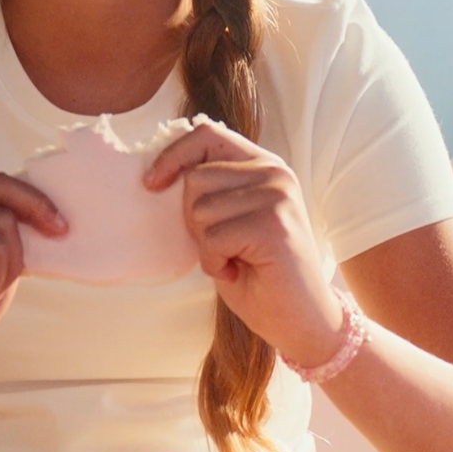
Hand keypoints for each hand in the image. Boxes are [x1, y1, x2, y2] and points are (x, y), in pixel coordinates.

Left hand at [144, 120, 341, 367]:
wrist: (300, 317)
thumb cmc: (257, 271)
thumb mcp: (228, 219)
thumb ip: (209, 190)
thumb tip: (158, 172)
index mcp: (262, 164)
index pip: (207, 134)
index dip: (173, 155)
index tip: (152, 183)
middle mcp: (275, 172)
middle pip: (195, 178)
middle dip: (193, 219)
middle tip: (222, 244)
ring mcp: (277, 196)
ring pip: (200, 210)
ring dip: (206, 245)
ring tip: (235, 257)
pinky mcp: (273, 225)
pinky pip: (212, 239)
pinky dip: (214, 262)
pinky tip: (240, 270)